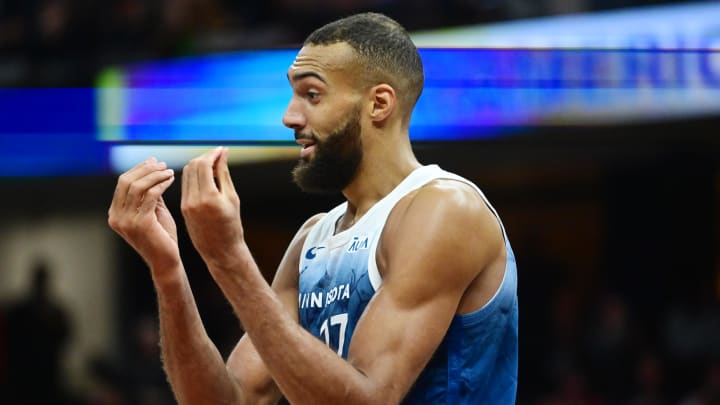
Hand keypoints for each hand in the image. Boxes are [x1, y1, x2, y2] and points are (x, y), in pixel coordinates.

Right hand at [108, 157, 178, 268]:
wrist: (166, 261)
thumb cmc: (162, 237)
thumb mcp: (152, 211)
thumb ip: (148, 193)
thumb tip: (151, 169)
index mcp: (115, 213)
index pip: (123, 182)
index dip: (138, 169)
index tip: (154, 161)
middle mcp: (116, 217)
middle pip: (127, 181)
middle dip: (146, 169)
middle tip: (162, 164)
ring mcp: (126, 221)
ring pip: (138, 186)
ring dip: (155, 175)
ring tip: (169, 171)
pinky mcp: (140, 223)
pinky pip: (150, 195)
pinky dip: (161, 184)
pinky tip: (171, 180)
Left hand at [181, 147, 243, 268]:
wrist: (221, 250)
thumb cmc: (232, 225)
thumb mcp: (232, 198)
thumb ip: (224, 174)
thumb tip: (223, 154)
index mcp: (208, 197)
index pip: (204, 165)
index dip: (212, 154)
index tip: (222, 150)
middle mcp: (194, 200)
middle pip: (192, 167)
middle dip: (205, 157)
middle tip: (218, 155)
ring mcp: (186, 204)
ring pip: (186, 174)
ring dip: (198, 165)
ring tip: (213, 165)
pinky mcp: (183, 208)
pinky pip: (186, 184)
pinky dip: (194, 176)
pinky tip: (206, 177)